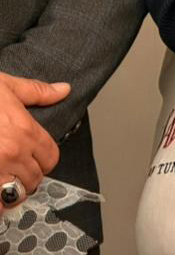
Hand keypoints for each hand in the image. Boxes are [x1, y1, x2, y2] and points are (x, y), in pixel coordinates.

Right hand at [0, 72, 69, 207]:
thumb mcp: (6, 86)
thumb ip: (38, 92)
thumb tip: (63, 90)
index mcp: (25, 131)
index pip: (51, 157)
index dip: (45, 160)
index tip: (37, 159)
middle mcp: (13, 153)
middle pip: (34, 178)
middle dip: (28, 176)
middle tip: (18, 171)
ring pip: (14, 193)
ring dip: (11, 190)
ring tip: (5, 181)